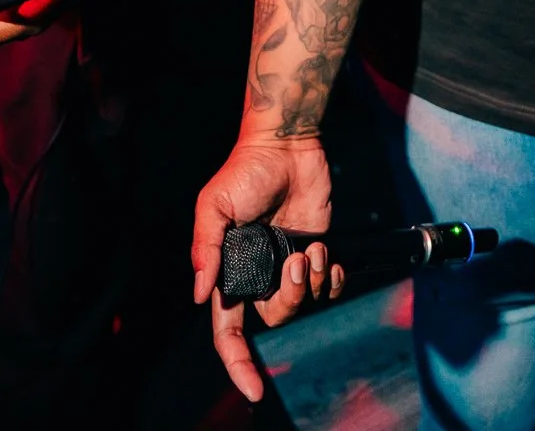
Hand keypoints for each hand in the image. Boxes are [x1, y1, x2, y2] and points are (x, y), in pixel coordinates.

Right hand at [192, 134, 342, 402]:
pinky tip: (330, 257)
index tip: (252, 389)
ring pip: (304, 303)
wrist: (287, 145)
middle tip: (296, 260)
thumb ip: (206, 248)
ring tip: (313, 248)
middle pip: (274, 317)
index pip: (227, 329)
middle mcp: (260, 274)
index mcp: (230, 270)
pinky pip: (328, 287)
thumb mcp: (214, 204)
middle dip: (290, 297)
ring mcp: (289, 264)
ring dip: (313, 281)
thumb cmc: (245, 170)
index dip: (237, 362)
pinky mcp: (317, 251)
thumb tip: (201, 294)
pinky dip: (333, 279)